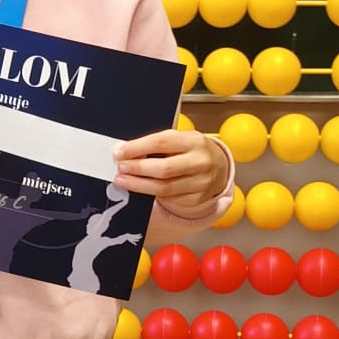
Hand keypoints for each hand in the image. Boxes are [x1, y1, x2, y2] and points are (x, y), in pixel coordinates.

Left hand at [112, 129, 227, 216]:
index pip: (161, 142)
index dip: (137, 148)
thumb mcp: (180, 139)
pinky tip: (141, 188)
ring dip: (139, 185)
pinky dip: (151, 194)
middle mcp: (200, 162)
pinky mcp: (197, 199)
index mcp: (194, 141)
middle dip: (137, 169)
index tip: (119, 152)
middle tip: (121, 168)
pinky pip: (169, 199)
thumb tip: (127, 151)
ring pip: (163, 188)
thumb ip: (158, 144)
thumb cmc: (193, 150)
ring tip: (123, 180)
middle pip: (163, 168)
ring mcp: (201, 183)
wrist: (220, 167)